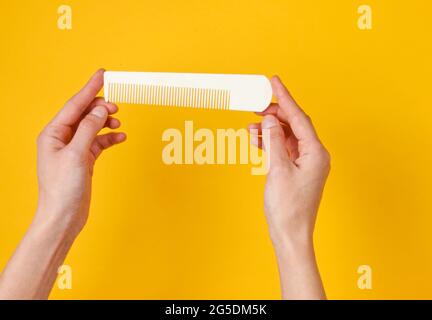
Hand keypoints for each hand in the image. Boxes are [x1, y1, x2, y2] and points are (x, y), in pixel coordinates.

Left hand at [35, 69, 125, 236]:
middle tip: (116, 105)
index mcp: (53, 133)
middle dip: (100, 107)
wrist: (63, 216)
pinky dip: (110, 138)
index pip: (74, 105)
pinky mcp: (84, 160)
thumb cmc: (63, 189)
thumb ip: (89, 129)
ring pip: (93, 127)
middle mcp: (62, 138)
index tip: (103, 74)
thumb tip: (100, 110)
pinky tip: (120, 137)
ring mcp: (74, 149)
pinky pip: (99, 142)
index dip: (90, 88)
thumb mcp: (76, 154)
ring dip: (106, 123)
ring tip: (118, 122)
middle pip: (84, 114)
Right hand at [249, 76, 329, 298]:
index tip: (274, 81)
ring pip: (287, 136)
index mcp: (315, 152)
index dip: (285, 97)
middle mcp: (314, 155)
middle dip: (275, 113)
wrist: (290, 234)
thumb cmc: (287, 207)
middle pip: (295, 124)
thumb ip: (274, 140)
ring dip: (270, 129)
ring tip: (251, 127)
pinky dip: (271, 142)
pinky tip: (258, 139)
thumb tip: (271, 118)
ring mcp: (306, 162)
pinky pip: (284, 148)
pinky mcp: (297, 170)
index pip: (299, 117)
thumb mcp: (278, 169)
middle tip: (256, 106)